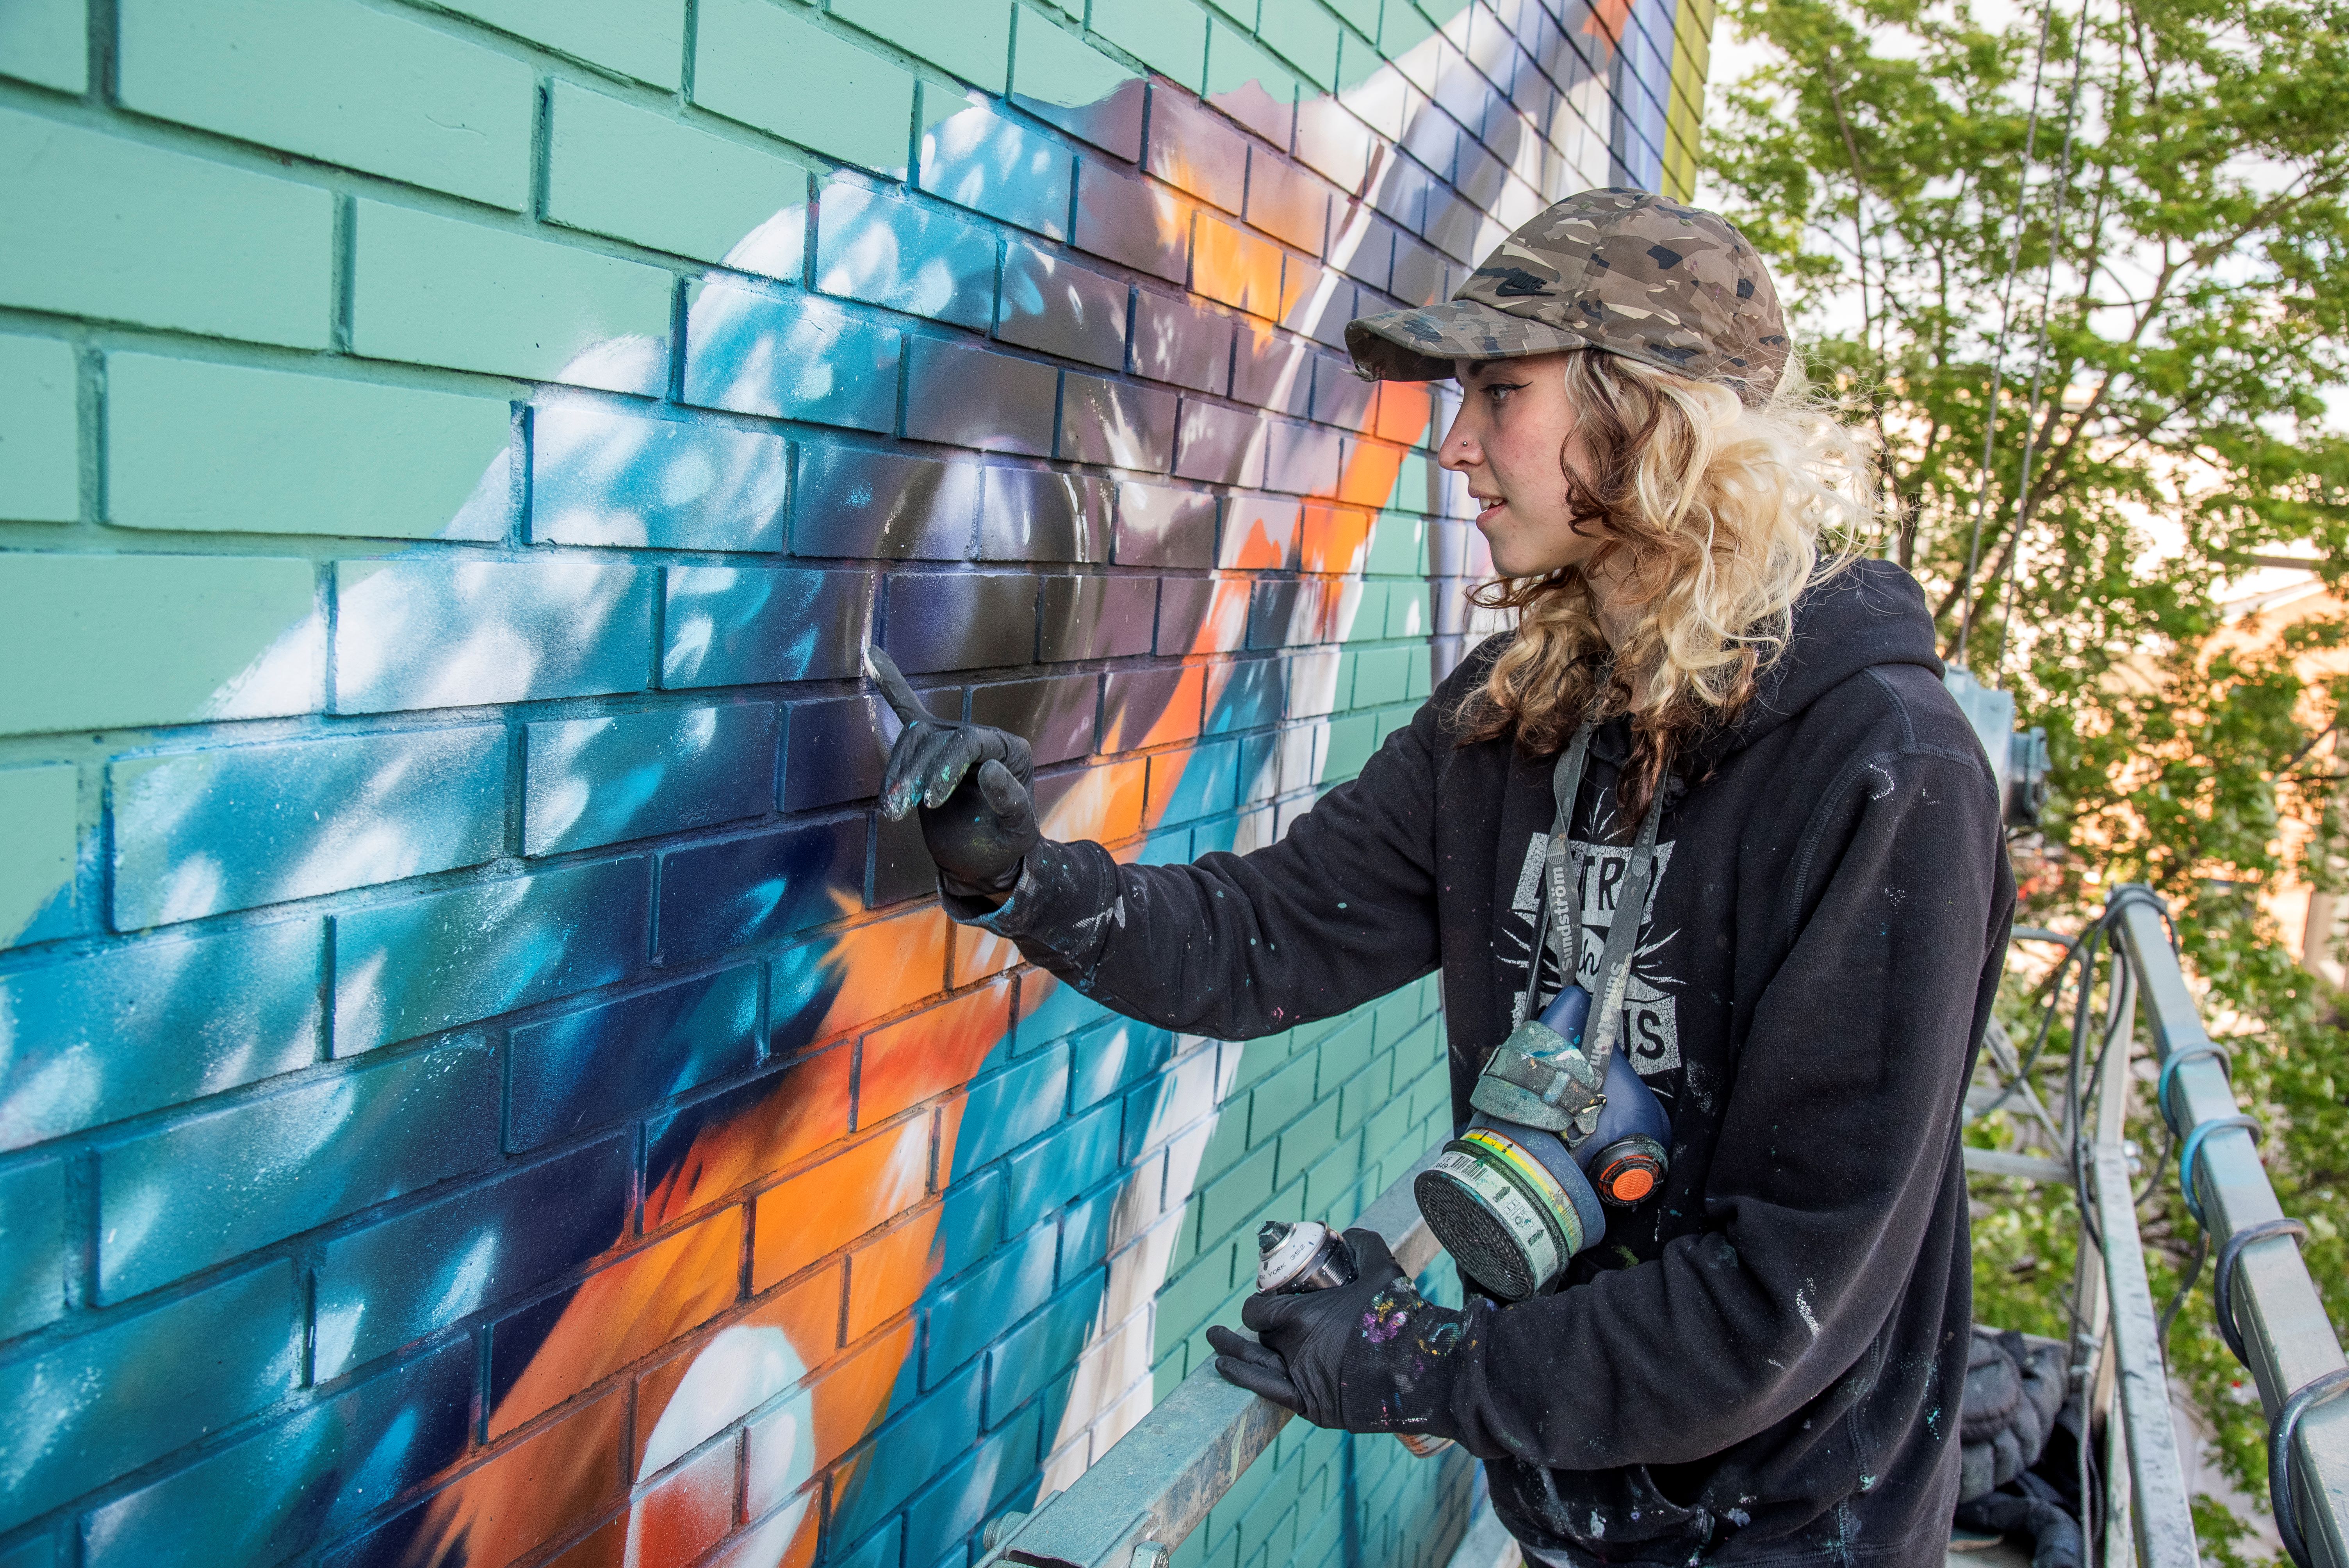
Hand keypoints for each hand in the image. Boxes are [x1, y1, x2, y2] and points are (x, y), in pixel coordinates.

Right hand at [868, 647, 1040, 898]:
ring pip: (915, 739)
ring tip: (890, 809)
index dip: (945, 766)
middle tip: (898, 811)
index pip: (971, 741)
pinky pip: (908, 710)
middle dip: (914, 774)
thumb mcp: (1017, 829)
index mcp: (1009, 750)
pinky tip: (870, 656)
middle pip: (937, 739)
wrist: (985, 862)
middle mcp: (981, 739)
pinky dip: (890, 686)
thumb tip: (989, 767)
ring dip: (897, 771)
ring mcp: (952, 741)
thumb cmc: (1005, 846)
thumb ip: (1009, 800)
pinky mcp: (929, 751)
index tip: (930, 802)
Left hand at [1206, 1229, 1406, 1428]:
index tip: (1267, 1304)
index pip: (1258, 1310)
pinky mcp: (1313, 1406)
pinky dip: (1245, 1378)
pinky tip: (1223, 1366)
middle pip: (1264, 1336)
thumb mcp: (1383, 1270)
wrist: (1422, 1372)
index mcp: (1301, 1317)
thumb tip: (1350, 1234)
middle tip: (1264, 1323)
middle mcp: (1294, 1349)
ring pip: (1259, 1362)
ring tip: (1215, 1342)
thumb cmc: (1400, 1318)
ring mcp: (1302, 1380)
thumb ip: (1363, 1245)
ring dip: (1236, 1352)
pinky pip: (1269, 1392)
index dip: (1258, 1306)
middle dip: (1263, 1328)